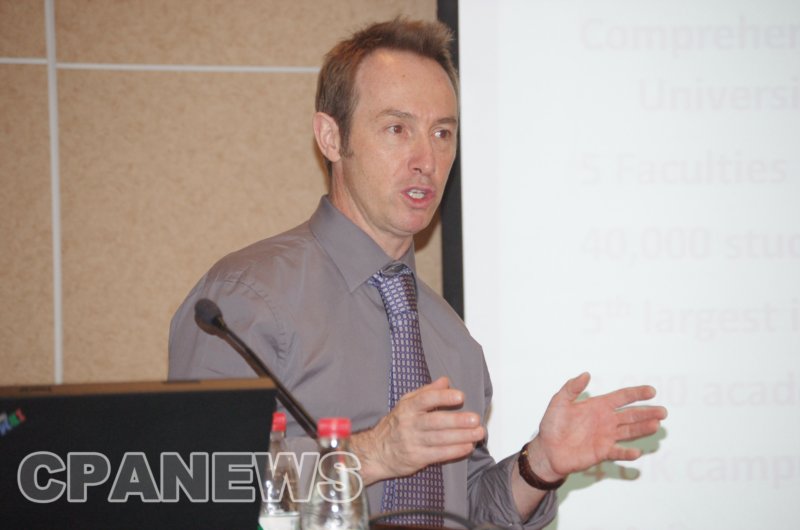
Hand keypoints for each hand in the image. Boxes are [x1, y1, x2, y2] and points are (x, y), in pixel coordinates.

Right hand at [351, 376, 485, 484]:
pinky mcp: (416, 458)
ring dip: (461, 436)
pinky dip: (454, 451)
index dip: (443, 397)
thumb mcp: (406, 403)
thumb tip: (445, 381)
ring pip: (440, 439)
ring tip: (478, 432)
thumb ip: (427, 392)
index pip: (426, 399)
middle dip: (457, 420)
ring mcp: (412, 442)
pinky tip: (467, 446)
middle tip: (475, 419)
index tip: (460, 396)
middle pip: (435, 421)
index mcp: (408, 407)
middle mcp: (409, 424)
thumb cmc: (395, 425)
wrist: (376, 452)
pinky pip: (438, 454)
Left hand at [527, 372, 667, 481]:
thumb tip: (586, 374)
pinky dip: (627, 453)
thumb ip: (571, 388)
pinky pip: (618, 452)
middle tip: (663, 411)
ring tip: (656, 425)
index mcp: (598, 406)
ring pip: (629, 432)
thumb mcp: (559, 402)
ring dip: (643, 429)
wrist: (547, 449)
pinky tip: (636, 452)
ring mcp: (606, 437)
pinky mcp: (602, 452)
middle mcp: (606, 420)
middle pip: (631, 415)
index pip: (622, 397)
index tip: (652, 391)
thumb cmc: (553, 424)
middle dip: (647, 413)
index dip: (636, 393)